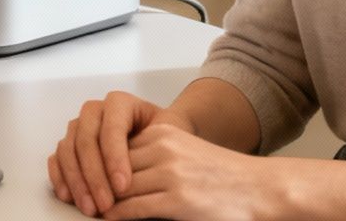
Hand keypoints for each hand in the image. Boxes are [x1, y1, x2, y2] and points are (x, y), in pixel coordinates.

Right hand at [48, 92, 195, 215]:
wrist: (159, 138)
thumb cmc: (164, 138)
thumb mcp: (169, 138)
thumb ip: (157, 152)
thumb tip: (147, 182)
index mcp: (120, 103)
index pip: (112, 127)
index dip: (115, 157)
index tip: (124, 186)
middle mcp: (95, 111)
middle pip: (86, 139)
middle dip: (94, 175)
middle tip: (105, 203)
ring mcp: (79, 126)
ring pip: (68, 149)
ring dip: (77, 181)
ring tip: (90, 207)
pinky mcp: (69, 143)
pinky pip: (57, 157)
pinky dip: (60, 177)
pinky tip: (69, 196)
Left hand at [103, 124, 280, 220]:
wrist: (261, 189)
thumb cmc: (224, 177)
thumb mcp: (183, 152)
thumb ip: (154, 156)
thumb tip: (118, 175)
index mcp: (163, 133)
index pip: (114, 148)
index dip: (99, 167)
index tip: (87, 180)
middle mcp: (164, 149)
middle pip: (112, 167)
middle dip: (97, 185)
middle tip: (84, 199)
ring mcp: (169, 174)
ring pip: (118, 189)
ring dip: (104, 203)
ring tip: (94, 211)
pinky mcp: (176, 201)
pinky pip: (131, 209)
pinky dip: (117, 217)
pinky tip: (112, 220)